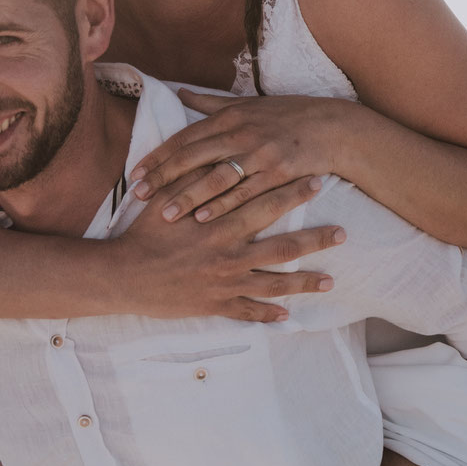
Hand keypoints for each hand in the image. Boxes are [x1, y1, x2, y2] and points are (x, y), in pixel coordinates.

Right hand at [102, 170, 342, 322]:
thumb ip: (194, 174)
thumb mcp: (167, 196)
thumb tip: (215, 150)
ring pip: (274, 283)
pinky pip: (248, 312)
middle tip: (344, 233)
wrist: (122, 275)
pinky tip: (289, 315)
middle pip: (282, 246)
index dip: (294, 194)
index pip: (266, 204)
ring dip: (304, 282)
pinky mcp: (214, 305)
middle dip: (315, 239)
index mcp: (220, 223)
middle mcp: (229, 254)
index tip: (319, 183)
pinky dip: (269, 314)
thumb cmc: (144, 232)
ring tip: (330, 281)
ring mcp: (225, 283)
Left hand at [132, 92, 358, 224]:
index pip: (186, 137)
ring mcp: (261, 153)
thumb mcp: (249, 105)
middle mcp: (242, 132)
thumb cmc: (289, 116)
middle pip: (194, 156)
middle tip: (138, 194)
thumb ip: (211, 103)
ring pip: (216, 177)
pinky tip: (204, 218)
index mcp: (231, 116)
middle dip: (164, 176)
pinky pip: (245, 192)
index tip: (135, 173)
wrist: (334, 127)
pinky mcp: (279, 172)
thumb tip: (180, 92)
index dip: (159, 156)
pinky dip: (223, 205)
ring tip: (165, 213)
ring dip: (189, 196)